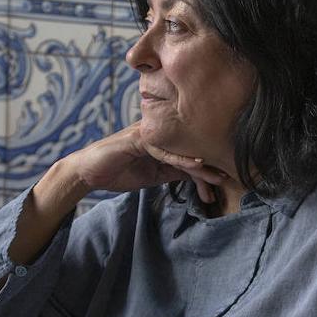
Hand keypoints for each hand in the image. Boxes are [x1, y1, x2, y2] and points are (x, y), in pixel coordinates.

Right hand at [63, 121, 226, 203]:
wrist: (89, 172)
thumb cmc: (120, 172)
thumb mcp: (154, 175)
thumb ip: (173, 171)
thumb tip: (198, 176)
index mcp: (163, 142)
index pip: (190, 153)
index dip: (206, 169)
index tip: (222, 182)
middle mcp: (159, 135)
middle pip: (190, 148)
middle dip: (209, 166)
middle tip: (227, 179)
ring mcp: (149, 135)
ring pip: (181, 149)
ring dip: (200, 166)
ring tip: (217, 177)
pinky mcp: (139, 139)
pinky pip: (164, 151)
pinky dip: (180, 159)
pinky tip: (196, 164)